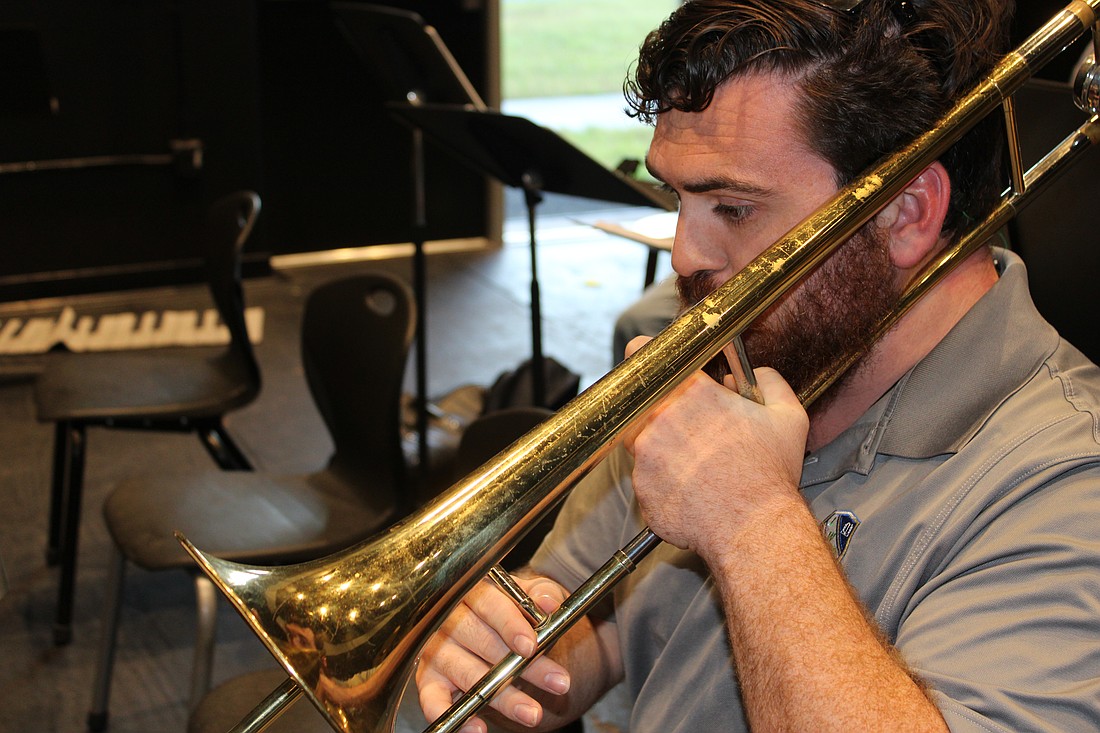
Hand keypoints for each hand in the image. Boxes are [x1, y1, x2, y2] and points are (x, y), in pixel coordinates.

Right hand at [416, 574, 571, 731]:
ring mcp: (435, 649)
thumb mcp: (531, 597)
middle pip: (482, 641)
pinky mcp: (427, 679)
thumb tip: (550, 603)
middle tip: (556, 682)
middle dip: (521, 667)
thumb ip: (542, 594)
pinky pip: (433, 700)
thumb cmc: (514, 612)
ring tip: (532, 713)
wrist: (501, 633)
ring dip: (503, 698)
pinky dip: (453, 716)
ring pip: (467, 674)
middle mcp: (448, 617)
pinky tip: (477, 728)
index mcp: (473, 591)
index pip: (489, 603)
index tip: (531, 646)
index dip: (511, 624)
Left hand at [622, 336, 808, 561]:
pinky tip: (691, 488)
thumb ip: (768, 380)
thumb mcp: (786, 416)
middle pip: (641, 403)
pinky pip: (645, 478)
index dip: (647, 358)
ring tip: (695, 462)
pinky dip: (662, 481)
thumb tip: (747, 375)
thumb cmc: (768, 474)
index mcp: (688, 393)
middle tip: (688, 428)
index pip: (642, 353)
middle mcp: (657, 420)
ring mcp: (644, 457)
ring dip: (660, 446)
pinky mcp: (641, 489)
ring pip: (640, 441)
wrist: (754, 528)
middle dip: (659, 411)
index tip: (654, 366)